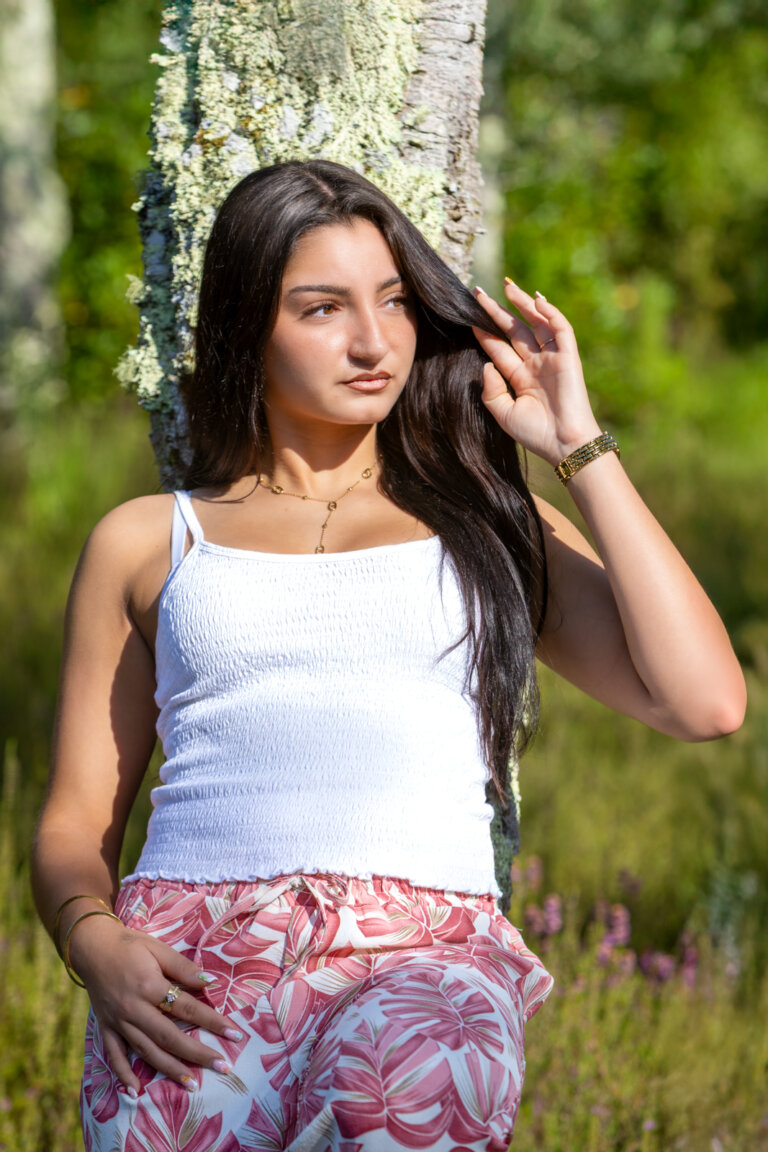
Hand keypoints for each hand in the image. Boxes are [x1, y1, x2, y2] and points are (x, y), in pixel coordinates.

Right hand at [69, 913, 241, 1094]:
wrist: (92, 946)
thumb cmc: (130, 945)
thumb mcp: (158, 948)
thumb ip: (183, 967)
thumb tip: (211, 982)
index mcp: (149, 986)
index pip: (187, 1007)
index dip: (212, 1021)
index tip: (235, 1034)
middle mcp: (133, 1008)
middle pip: (169, 1037)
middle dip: (197, 1054)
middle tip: (222, 1066)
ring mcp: (118, 1021)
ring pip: (146, 1051)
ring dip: (169, 1070)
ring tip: (192, 1085)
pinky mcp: (106, 1028)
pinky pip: (114, 1055)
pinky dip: (124, 1075)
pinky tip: (135, 1092)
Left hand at [472, 280, 601, 465]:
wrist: (563, 444)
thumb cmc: (536, 434)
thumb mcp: (504, 414)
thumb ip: (491, 390)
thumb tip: (485, 364)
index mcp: (520, 378)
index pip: (499, 348)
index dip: (485, 331)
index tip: (468, 316)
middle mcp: (535, 365)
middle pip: (514, 331)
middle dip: (497, 311)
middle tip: (478, 293)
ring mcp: (552, 359)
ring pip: (536, 324)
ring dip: (523, 305)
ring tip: (507, 286)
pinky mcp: (568, 357)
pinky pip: (560, 329)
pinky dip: (550, 313)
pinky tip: (536, 300)